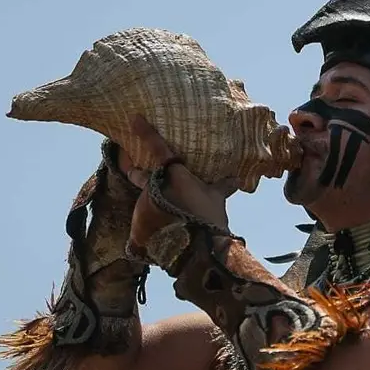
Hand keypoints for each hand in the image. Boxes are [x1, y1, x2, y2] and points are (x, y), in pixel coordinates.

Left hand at [117, 115, 236, 248]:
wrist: (194, 250)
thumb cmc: (206, 219)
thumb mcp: (216, 201)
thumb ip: (222, 188)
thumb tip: (236, 179)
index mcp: (173, 175)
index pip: (156, 148)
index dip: (145, 133)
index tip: (134, 119)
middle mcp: (154, 187)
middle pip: (138, 174)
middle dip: (135, 170)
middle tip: (133, 167)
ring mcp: (144, 207)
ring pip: (142, 198)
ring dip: (147, 199)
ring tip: (155, 206)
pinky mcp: (138, 228)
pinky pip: (141, 224)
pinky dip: (149, 226)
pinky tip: (154, 233)